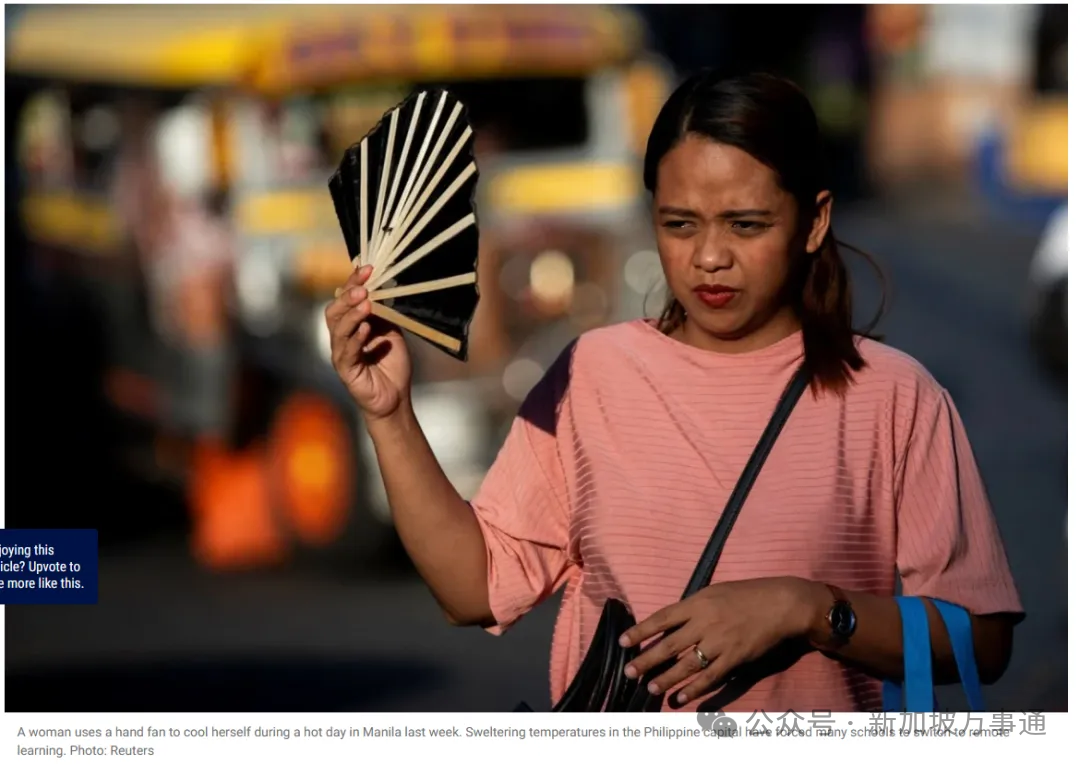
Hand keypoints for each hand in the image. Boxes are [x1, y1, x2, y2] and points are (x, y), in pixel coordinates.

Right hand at [325, 264, 412, 420]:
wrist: (396, 398)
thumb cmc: (391, 365)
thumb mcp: (391, 331)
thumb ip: (385, 312)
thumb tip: (384, 287)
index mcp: (351, 325)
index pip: (345, 299)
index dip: (353, 282)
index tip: (368, 268)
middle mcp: (342, 338)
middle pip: (335, 311)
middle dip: (348, 295)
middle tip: (365, 286)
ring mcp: (341, 354)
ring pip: (338, 329)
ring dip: (352, 314)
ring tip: (366, 303)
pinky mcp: (346, 371)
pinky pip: (347, 352)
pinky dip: (356, 339)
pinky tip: (366, 330)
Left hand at [618, 577, 821, 704]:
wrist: (781, 603)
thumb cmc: (747, 594)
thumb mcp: (714, 592)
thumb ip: (693, 608)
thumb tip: (670, 622)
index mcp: (697, 602)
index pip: (662, 618)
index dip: (641, 631)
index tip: (623, 642)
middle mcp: (704, 622)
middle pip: (669, 645)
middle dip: (646, 660)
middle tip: (629, 672)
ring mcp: (720, 642)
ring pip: (686, 664)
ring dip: (666, 678)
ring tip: (650, 688)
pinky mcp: (735, 658)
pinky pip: (710, 677)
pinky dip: (693, 689)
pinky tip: (679, 697)